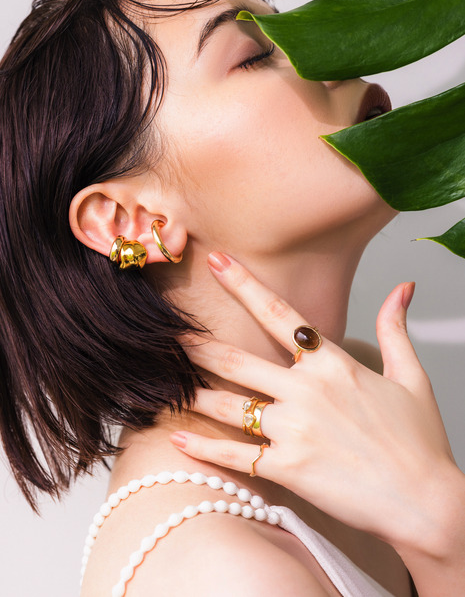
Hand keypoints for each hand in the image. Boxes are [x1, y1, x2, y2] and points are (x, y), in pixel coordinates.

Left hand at [171, 253, 457, 554]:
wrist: (426, 503)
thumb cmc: (418, 442)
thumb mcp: (412, 377)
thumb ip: (394, 329)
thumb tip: (402, 289)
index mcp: (333, 364)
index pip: (280, 315)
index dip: (244, 284)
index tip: (216, 261)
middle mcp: (307, 391)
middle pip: (238, 360)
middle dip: (198, 345)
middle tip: (168, 332)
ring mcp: (295, 431)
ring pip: (228, 406)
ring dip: (193, 393)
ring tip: (163, 384)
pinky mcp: (288, 469)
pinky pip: (235, 456)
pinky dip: (203, 448)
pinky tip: (178, 438)